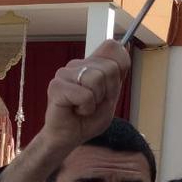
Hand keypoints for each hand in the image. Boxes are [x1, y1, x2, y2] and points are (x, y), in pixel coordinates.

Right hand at [39, 40, 130, 156]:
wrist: (68, 137)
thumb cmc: (87, 119)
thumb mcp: (111, 95)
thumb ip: (118, 72)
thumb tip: (124, 43)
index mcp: (90, 64)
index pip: (112, 47)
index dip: (119, 67)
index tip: (109, 87)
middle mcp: (76, 65)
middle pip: (110, 68)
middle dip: (109, 91)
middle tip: (95, 103)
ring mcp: (64, 73)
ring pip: (96, 80)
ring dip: (96, 101)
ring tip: (84, 107)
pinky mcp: (56, 86)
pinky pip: (85, 95)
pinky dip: (86, 108)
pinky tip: (76, 111)